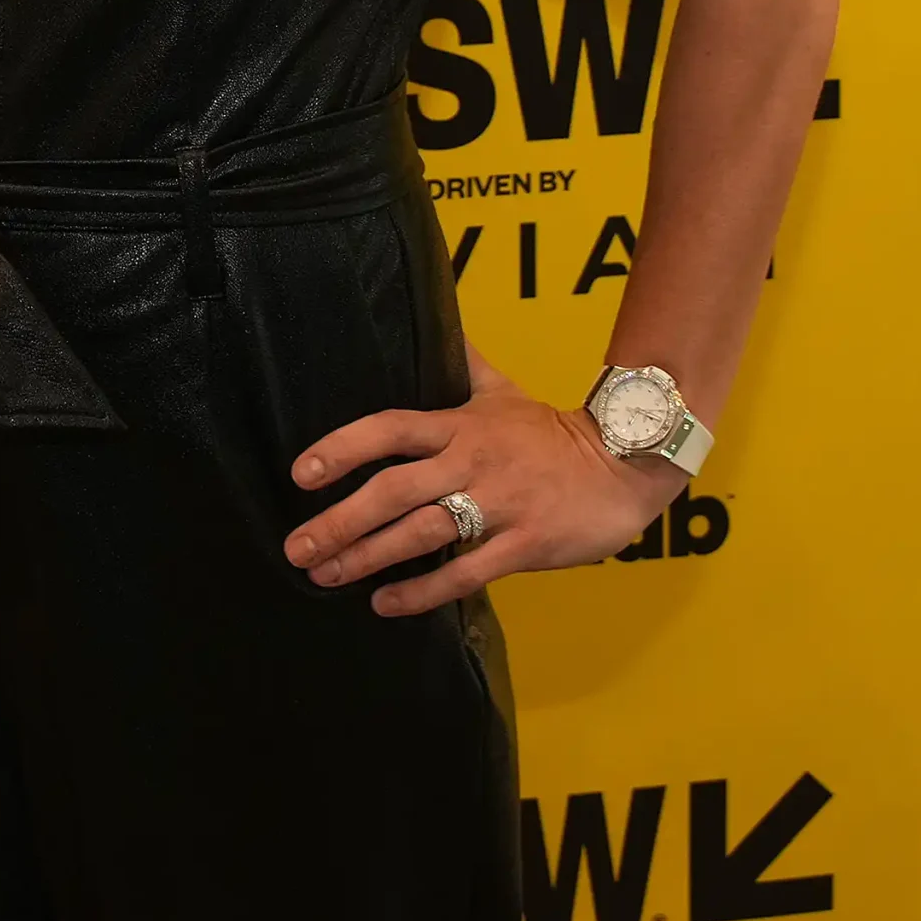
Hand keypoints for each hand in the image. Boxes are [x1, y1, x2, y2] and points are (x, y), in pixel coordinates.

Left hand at [285, 348, 685, 616]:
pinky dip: (422, 590)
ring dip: (367, 556)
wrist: (624, 465)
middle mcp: (470, 461)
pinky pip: (465, 572)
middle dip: (339, 520)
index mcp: (460, 425)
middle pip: (393, 489)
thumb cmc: (554, 431)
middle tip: (296, 547)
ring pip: (421, 532)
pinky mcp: (524, 544)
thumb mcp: (503, 389)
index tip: (301, 473)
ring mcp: (497, 503)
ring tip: (325, 576)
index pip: (389, 429)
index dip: (342, 448)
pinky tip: (385, 604)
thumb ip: (464, 362)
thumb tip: (438, 316)